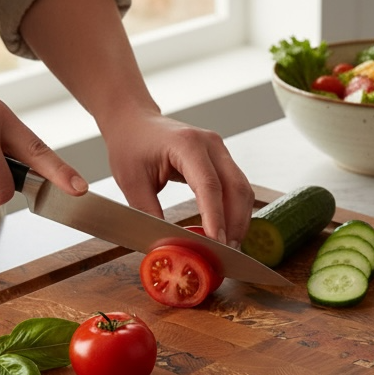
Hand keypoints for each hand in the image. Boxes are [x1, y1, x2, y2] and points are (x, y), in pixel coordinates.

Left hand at [102, 110, 254, 246]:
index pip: (209, 185)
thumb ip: (150, 213)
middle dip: (234, 224)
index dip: (215, 217)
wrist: (134, 121)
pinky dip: (235, 210)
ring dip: (239, 220)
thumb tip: (167, 245)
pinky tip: (227, 230)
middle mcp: (210, 144)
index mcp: (187, 144)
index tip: (217, 243)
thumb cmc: (130, 146)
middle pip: (236, 188)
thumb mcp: (132, 182)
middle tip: (227, 253)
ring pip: (242, 189)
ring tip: (229, 247)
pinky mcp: (221, 158)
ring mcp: (220, 149)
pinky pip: (237, 187)